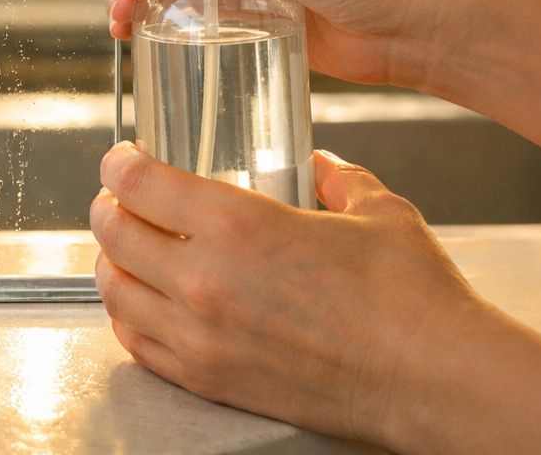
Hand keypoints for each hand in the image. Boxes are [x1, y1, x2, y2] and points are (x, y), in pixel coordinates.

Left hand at [90, 142, 540, 451]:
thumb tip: (322, 166)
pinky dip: (128, 319)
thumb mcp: (378, 211)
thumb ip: (339, 179)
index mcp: (237, 225)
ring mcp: (202, 336)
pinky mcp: (211, 380)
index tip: (123, 159)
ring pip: (115, 291)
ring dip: (110, 262)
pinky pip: (139, 345)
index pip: (140, 183)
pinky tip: (140, 306)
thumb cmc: (412, 299)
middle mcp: (206, 279)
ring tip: (122, 250)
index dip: (121, 164)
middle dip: (107, 207)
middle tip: (116, 199)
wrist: (433, 382)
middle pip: (115, 233)